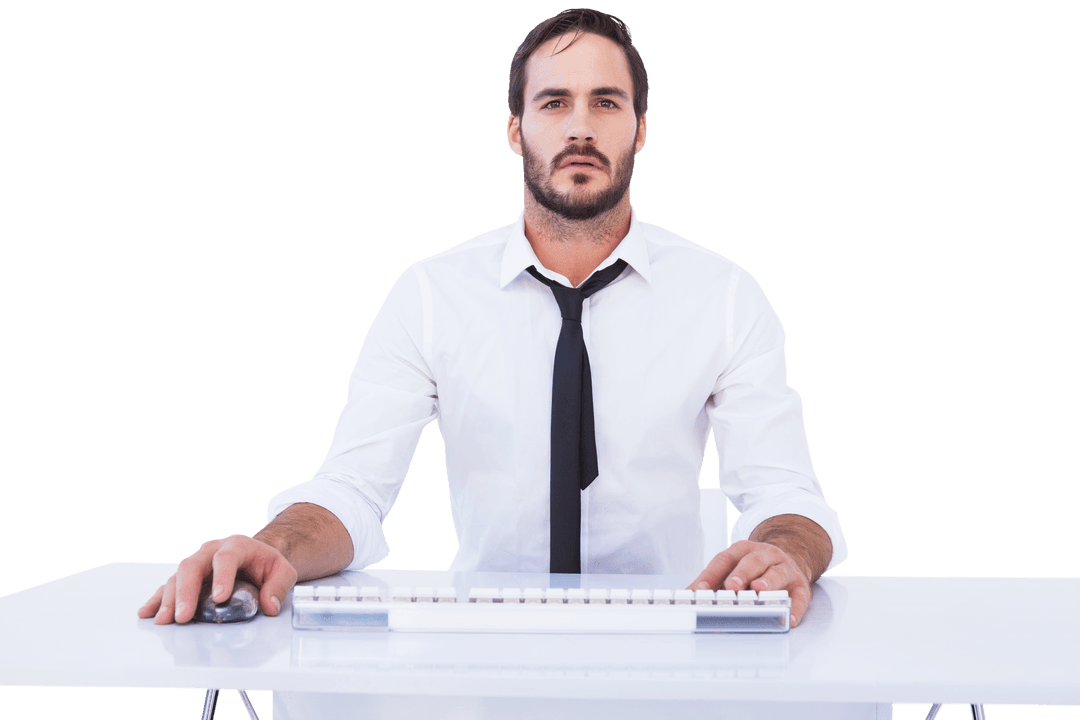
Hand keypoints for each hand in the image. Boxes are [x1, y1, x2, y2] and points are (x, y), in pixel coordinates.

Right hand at [138, 534, 297, 624]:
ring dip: (169, 599)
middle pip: (193, 565)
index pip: (226, 557)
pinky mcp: (186, 578)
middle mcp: (211, 551)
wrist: (255, 558)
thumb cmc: (266, 564)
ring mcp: (196, 564)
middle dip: (187, 592)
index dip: (222, 576)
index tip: (220, 598)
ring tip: (166, 620)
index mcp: (236, 546)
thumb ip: (279, 586)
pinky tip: (147, 612)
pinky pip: (167, 586)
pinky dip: (157, 600)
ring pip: (177, 577)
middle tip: (184, 616)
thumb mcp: (283, 571)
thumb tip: (269, 606)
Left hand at [687, 539, 812, 626]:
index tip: (701, 590)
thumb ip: (713, 581)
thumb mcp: (734, 567)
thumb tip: (688, 597)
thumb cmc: (756, 568)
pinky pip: (800, 596)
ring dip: (767, 582)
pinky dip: (795, 608)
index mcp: (743, 550)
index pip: (724, 559)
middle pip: (752, 562)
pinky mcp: (801, 584)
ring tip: (758, 591)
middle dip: (740, 574)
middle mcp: (765, 555)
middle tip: (731, 587)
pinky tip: (789, 618)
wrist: (791, 557)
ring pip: (777, 573)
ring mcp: (785, 568)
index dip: (712, 574)